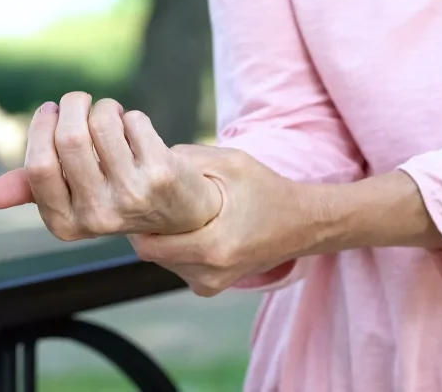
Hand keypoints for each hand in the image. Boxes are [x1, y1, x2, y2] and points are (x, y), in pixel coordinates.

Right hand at [0, 92, 221, 238]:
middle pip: (70, 138)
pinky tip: (137, 130)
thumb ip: (34, 190)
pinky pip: (133, 121)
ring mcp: (133, 195)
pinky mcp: (162, 173)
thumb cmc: (118, 195)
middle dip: (72, 106)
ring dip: (104, 108)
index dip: (43, 127)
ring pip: (102, 123)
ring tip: (111, 115)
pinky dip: (131, 116)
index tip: (51, 111)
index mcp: (67, 224)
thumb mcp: (74, 199)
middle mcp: (99, 216)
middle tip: (79, 101)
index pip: (39, 167)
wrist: (183, 211)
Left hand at [128, 144, 311, 296]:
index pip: (149, 246)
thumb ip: (188, 159)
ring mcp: (211, 285)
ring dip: (163, 238)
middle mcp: (210, 274)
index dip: (137, 222)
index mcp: (214, 248)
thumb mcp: (231, 163)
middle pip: (153, 254)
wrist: (304, 224)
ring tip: (175, 214)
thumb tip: (145, 154)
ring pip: (164, 261)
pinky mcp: (211, 287)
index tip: (137, 199)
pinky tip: (190, 228)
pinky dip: (177, 248)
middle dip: (149, 228)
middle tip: (153, 202)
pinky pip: (178, 266)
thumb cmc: (268, 190)